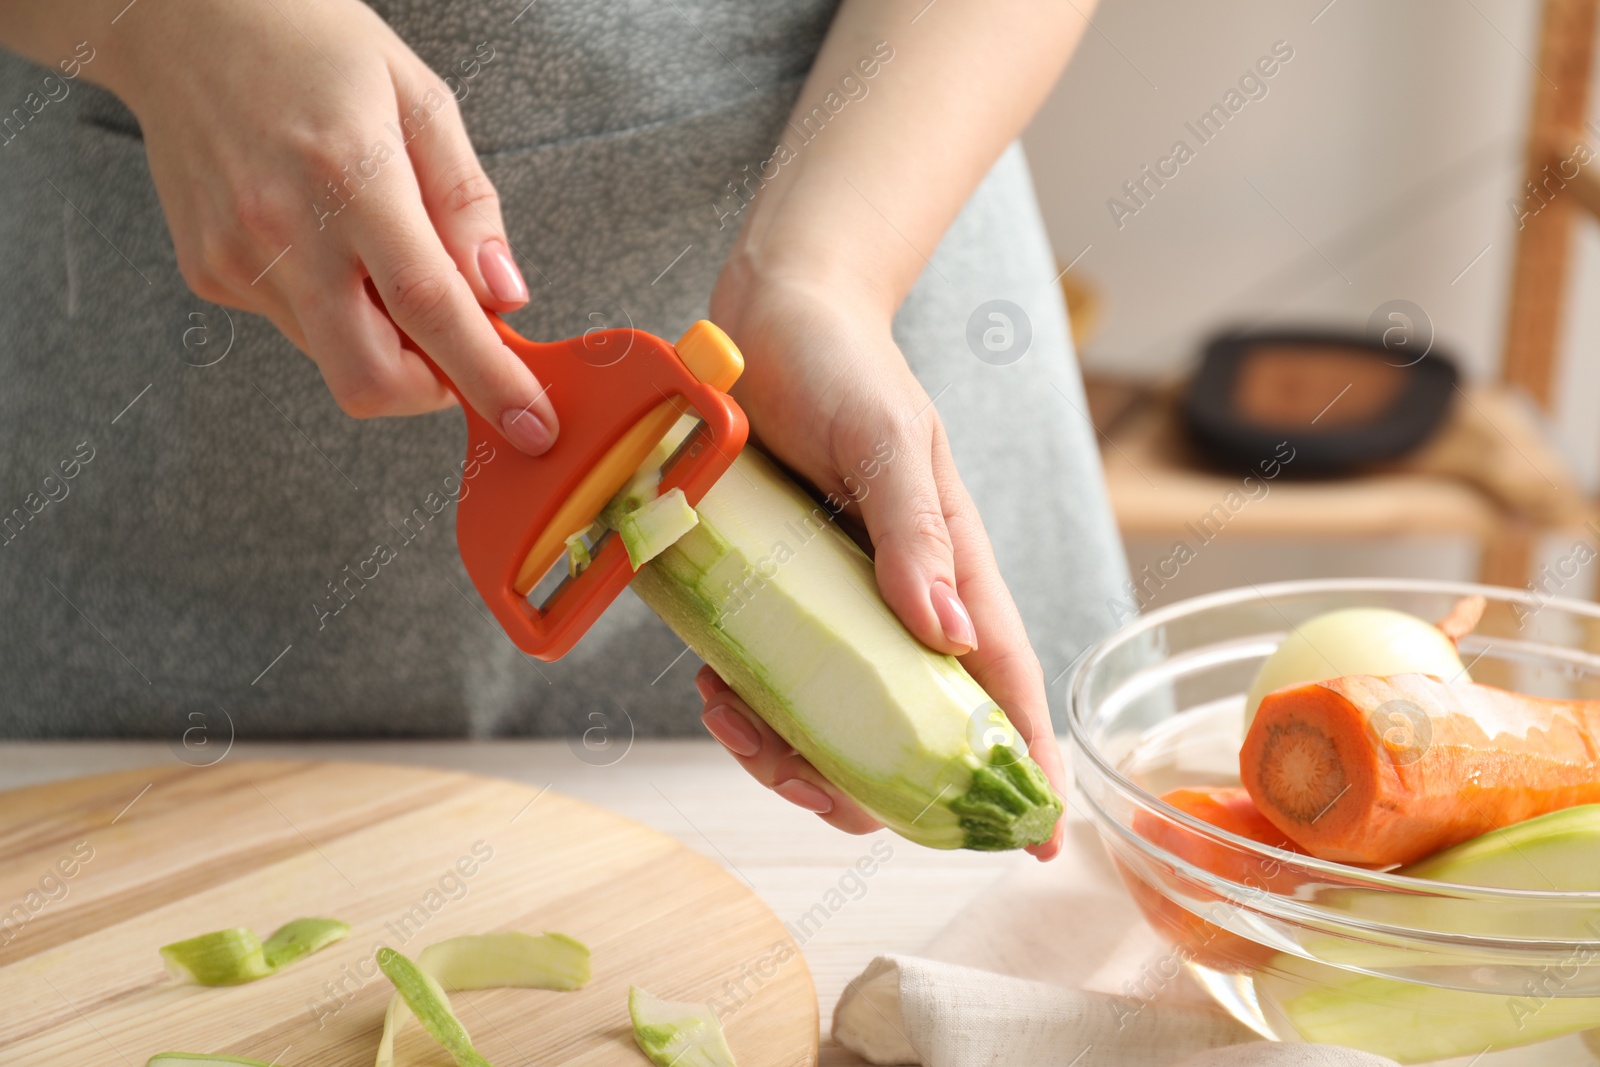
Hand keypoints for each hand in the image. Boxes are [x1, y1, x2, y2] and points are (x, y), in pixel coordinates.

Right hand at [108, 0, 556, 451]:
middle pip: (370, 378)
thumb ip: (468, 205)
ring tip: (380, 255)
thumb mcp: (421, 101)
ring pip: (335, 358)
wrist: (181, 21)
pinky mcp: (210, 273)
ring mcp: (237, 259)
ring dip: (384, 340)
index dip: (488, 380)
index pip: (431, 310)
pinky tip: (326, 240)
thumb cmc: (310, 46)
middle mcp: (286, 230)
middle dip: (431, 389)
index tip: (530, 424)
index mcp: (351, 178)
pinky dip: (335, 310)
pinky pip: (297, 327)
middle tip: (456, 343)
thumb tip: (504, 296)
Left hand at [699, 265, 1066, 859]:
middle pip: (910, 730)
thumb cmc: (845, 366)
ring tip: (734, 721)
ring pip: (831, 722)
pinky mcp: (772, 594)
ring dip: (786, 754)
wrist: (767, 318)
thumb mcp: (888, 437)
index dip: (1026, 762)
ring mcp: (834, 606)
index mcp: (951, 571)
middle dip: (867, 784)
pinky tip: (711, 685)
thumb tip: (948, 635)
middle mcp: (898, 603)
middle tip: (810, 784)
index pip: (1005, 681)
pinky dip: (742, 707)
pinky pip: (767, 680)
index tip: (1038, 840)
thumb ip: (917, 531)